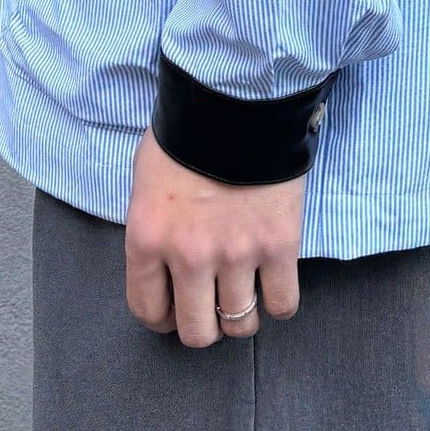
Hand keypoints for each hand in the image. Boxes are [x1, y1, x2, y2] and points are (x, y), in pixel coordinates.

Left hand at [124, 126, 305, 345]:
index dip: (163, 319)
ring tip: (244, 291)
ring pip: (241, 325)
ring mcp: (236, 253)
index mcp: (148, 238)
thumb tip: (162, 264)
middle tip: (212, 305)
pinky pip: (282, 303)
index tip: (174, 310)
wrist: (237, 98)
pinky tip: (273, 282)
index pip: (148, 311)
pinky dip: (279, 301)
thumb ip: (153, 229)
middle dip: (204, 325)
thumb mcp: (147, 181)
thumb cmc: (187, 133)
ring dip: (242, 314)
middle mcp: (188, 255)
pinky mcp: (279, 244)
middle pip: (197, 332)